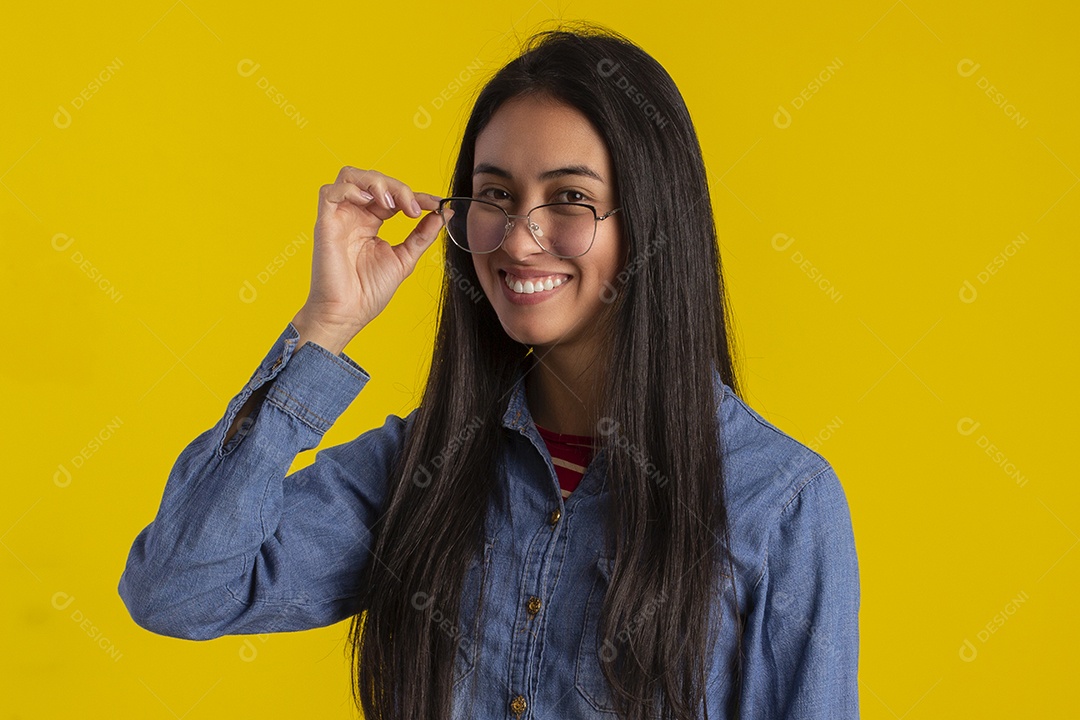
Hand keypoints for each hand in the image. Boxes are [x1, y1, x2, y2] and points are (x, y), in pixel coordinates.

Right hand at [293, 166, 449, 349]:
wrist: (348, 314)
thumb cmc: (369, 292)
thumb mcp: (405, 258)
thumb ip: (422, 235)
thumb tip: (444, 214)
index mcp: (371, 222)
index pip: (392, 195)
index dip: (414, 195)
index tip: (436, 203)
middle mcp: (354, 216)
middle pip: (373, 180)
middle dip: (398, 188)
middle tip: (413, 208)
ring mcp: (339, 218)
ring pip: (350, 177)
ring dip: (376, 183)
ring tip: (392, 204)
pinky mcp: (324, 223)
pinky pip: (329, 192)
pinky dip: (351, 190)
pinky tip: (370, 204)